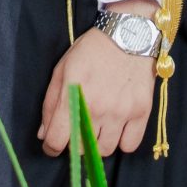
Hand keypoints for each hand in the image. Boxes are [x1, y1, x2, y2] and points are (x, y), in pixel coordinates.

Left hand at [40, 18, 155, 157]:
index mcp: (73, 96)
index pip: (57, 140)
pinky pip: (129, 145)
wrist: (129, 35)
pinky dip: (122, 141)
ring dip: (98, 143)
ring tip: (98, 127)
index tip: (53, 145)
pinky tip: (117, 128)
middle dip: (75, 142)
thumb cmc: (91, 51)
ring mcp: (121, 112)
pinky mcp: (141, 112)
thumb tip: (44, 134)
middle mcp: (97, 108)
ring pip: (104, 150)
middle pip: (81, 149)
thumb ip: (51, 103)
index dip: (51, 147)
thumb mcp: (62, 70)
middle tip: (78, 128)